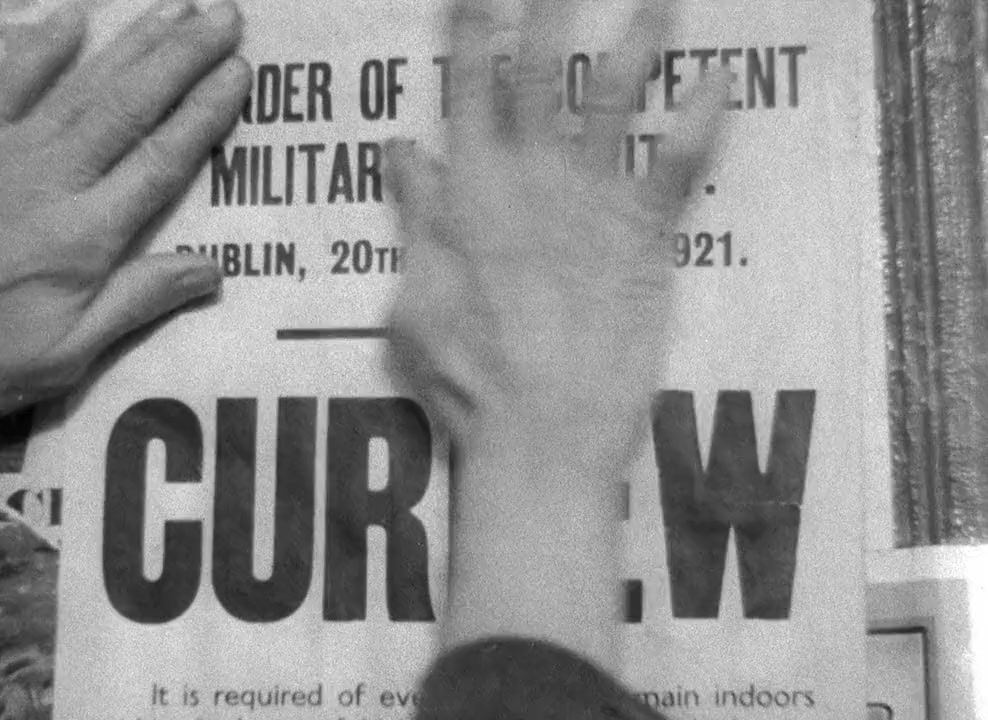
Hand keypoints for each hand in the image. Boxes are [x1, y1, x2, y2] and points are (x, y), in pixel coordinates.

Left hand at [0, 0, 248, 413]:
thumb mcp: (66, 355)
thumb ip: (136, 303)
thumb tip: (213, 268)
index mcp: (83, 236)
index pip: (160, 161)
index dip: (204, 113)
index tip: (241, 72)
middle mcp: (48, 180)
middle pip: (127, 106)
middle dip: (180, 56)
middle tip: (224, 14)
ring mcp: (1, 154)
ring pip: (76, 86)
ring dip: (129, 43)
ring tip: (173, 7)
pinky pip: (0, 85)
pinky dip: (31, 47)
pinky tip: (67, 17)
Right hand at [385, 0, 725, 455]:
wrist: (539, 430)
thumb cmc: (467, 376)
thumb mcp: (414, 298)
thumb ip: (415, 217)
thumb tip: (402, 148)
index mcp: (468, 188)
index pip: (467, 85)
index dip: (475, 26)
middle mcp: (528, 177)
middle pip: (539, 70)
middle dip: (550, 7)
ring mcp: (588, 203)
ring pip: (611, 98)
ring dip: (636, 40)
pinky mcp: (642, 237)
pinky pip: (675, 167)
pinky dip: (699, 121)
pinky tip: (722, 77)